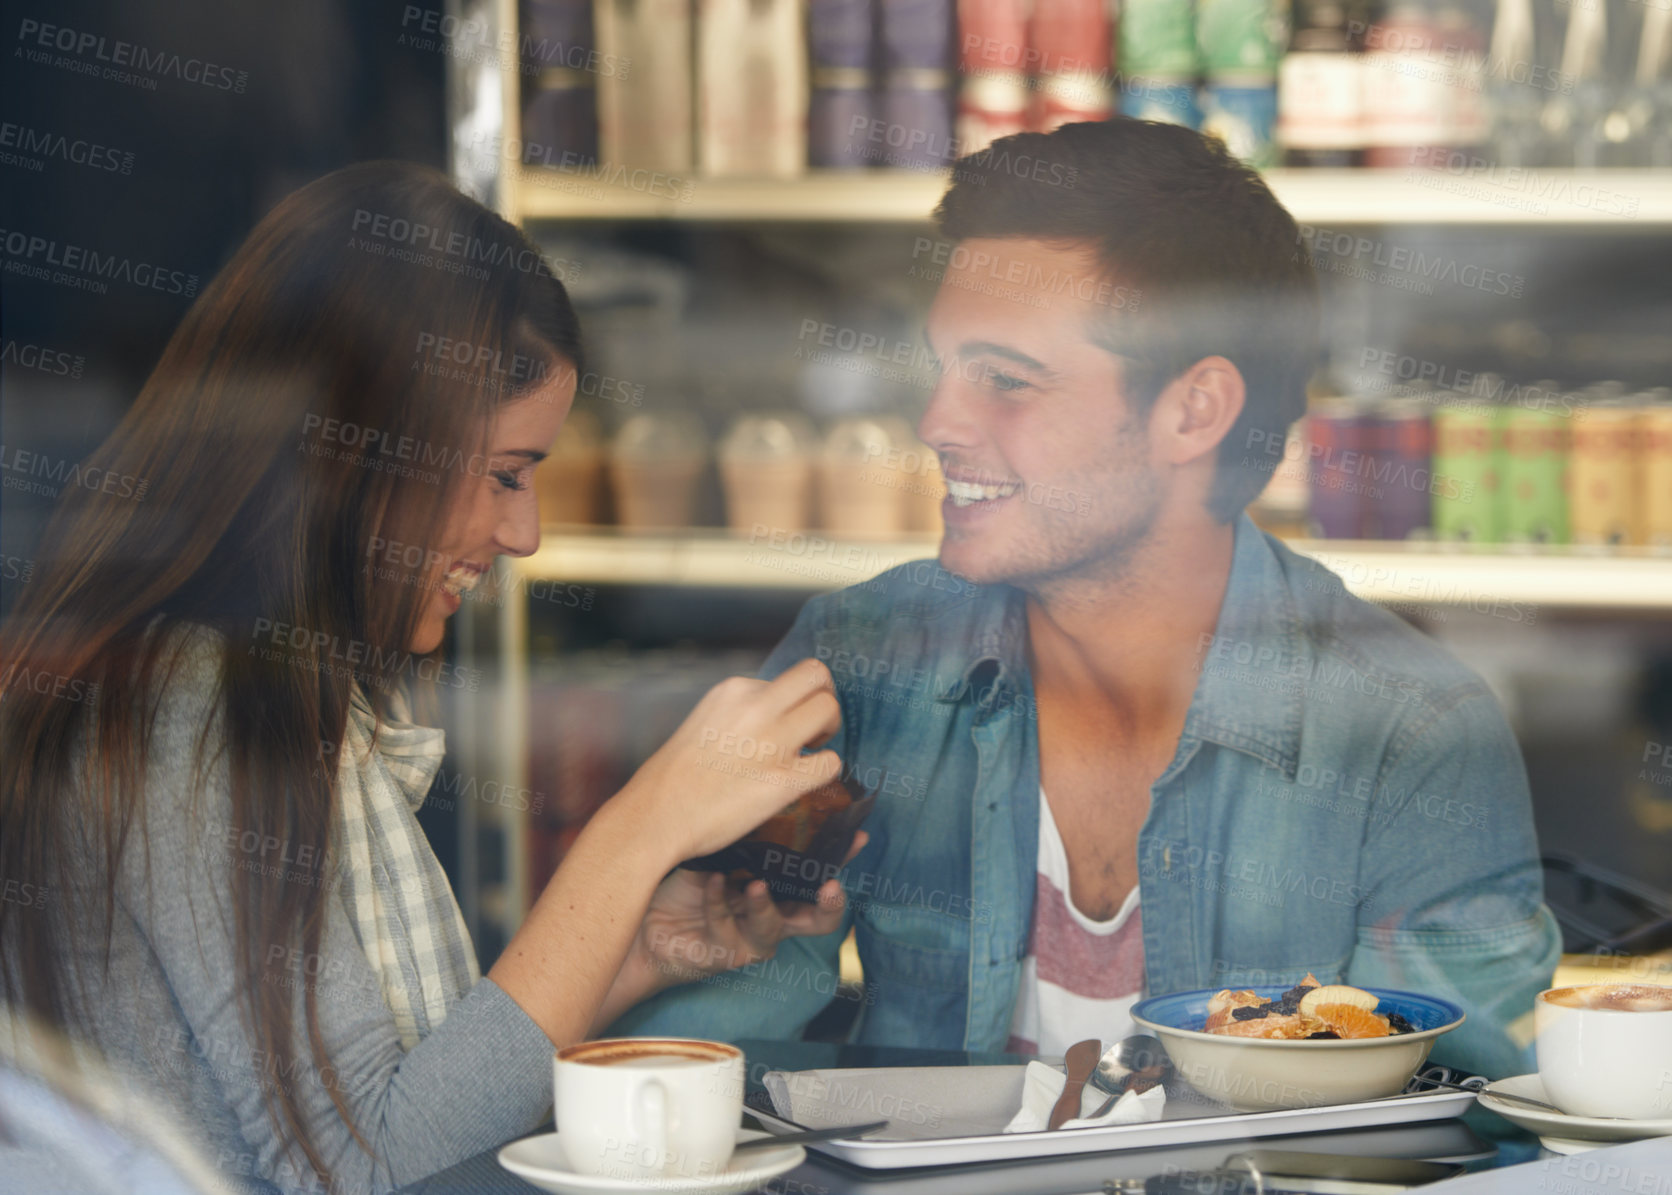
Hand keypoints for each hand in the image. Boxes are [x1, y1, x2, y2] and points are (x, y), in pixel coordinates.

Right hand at [613, 658, 843, 868]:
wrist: (655, 817)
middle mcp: (756, 707)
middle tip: (815, 727)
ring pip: (829, 710)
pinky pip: (830, 763)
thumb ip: (738, 713)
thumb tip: (770, 717)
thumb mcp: (704, 722)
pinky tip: (806, 781)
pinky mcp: (783, 781)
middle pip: (817, 676)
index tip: (786, 721)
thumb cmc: (673, 777)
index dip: (794, 700)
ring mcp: (772, 743)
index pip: (787, 678)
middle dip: (825, 698)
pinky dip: (827, 771)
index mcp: (733, 690)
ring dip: (828, 731)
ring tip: (810, 752)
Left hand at [634, 832, 869, 989]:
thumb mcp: (719, 851)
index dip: (842, 858)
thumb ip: (743, 835)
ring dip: (764, 905)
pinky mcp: (725, 954)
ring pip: (773, 929)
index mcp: (779, 890)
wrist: (646, 924)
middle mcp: (773, 916)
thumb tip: (761, 792)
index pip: (818, 874)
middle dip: (828, 904)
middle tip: (828, 886)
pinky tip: (710, 882)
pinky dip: (718, 902)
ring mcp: (751, 939)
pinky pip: (727, 927)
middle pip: (817, 920)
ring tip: (755, 885)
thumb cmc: (685, 885)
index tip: (856, 836)